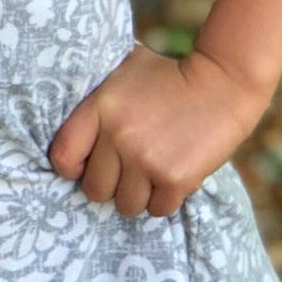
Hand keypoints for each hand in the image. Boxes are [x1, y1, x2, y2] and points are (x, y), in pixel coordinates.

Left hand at [45, 43, 271, 217]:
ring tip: (151, 171)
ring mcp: (146, 159)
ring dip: (138, 194)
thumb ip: (95, 99)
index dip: (72, 168)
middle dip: (110, 184)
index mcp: (99, 108)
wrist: (222, 82)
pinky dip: (164, 199)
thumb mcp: (122, 72)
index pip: (62, 157)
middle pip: (95, 190)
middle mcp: (119, 136)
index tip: (87, 164)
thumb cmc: (166, 76)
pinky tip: (172, 175)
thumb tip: (59, 118)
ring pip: (126, 205)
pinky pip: (157, 209)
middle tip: (127, 169)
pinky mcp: (176, 177)